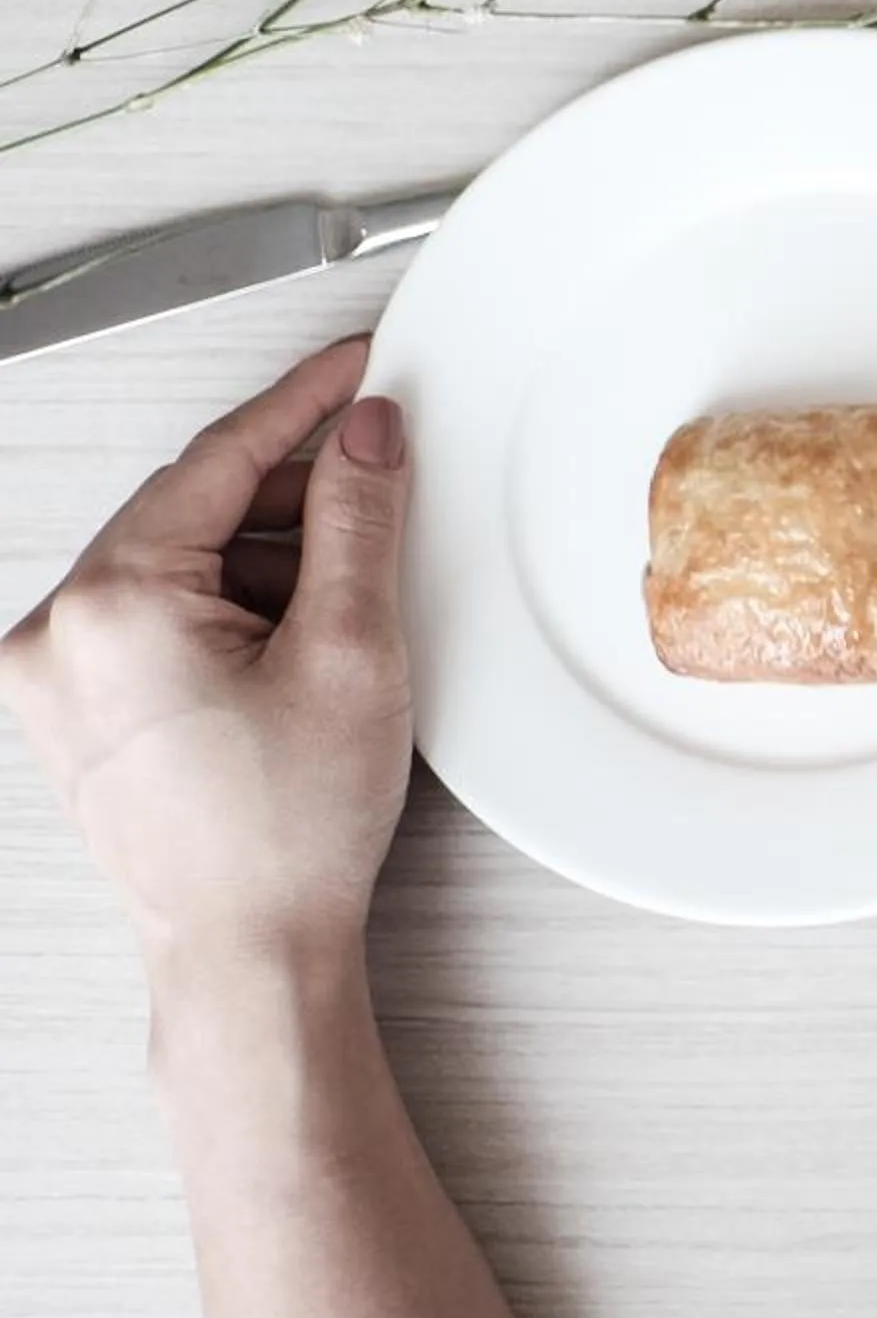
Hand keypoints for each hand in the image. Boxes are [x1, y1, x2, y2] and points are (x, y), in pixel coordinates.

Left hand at [1, 337, 415, 974]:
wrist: (246, 951)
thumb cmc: (286, 831)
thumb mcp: (352, 650)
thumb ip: (358, 518)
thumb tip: (365, 430)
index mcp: (110, 605)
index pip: (219, 458)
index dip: (304, 402)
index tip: (357, 366)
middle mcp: (56, 633)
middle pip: (195, 510)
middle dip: (295, 502)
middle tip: (382, 501)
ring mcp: (53, 677)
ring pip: (180, 564)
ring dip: (267, 567)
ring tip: (341, 628)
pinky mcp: (74, 711)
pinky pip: (157, 617)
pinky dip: (231, 613)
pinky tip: (294, 655)